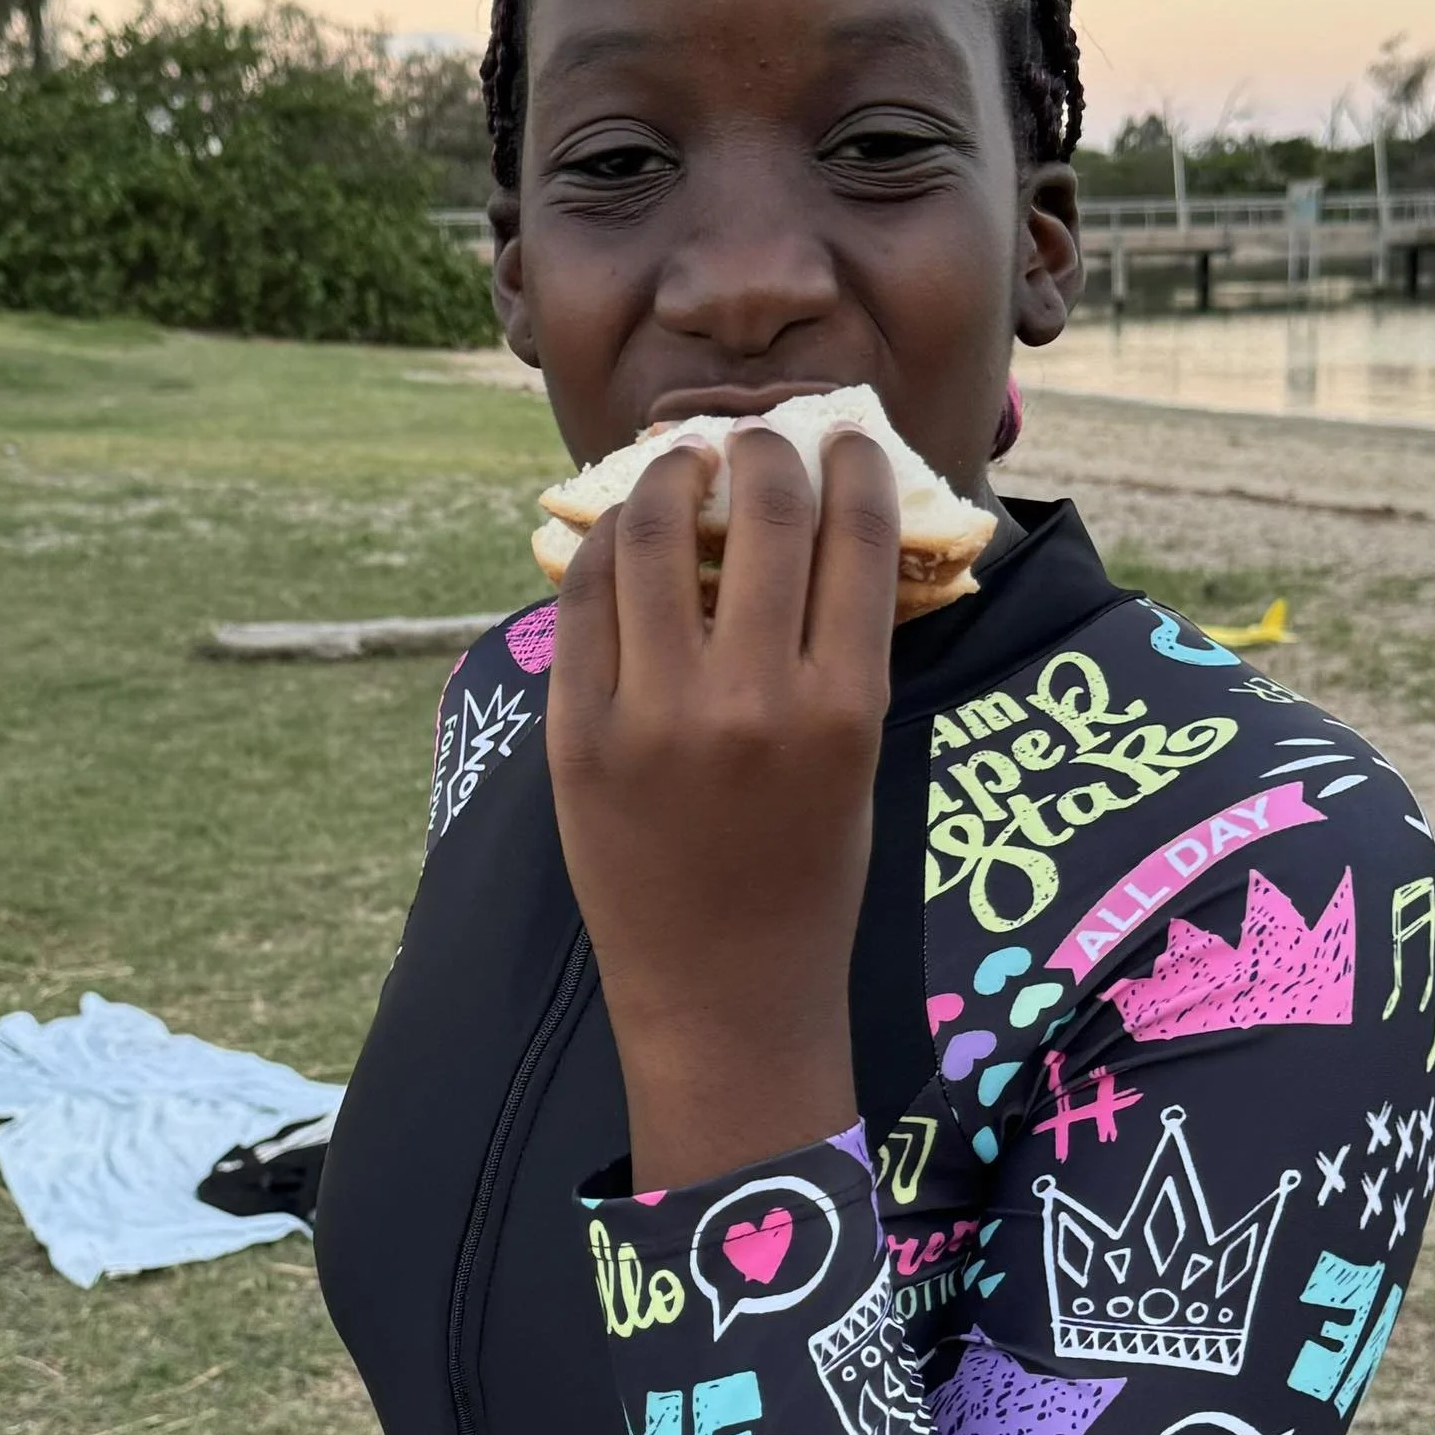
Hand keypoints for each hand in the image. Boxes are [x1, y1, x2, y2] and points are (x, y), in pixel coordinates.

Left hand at [547, 424, 899, 1188]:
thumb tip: (822, 528)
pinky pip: (584, 599)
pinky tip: (621, 535)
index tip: (844, 438)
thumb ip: (839, 651)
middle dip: (764, 450)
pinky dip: (603, 547)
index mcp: (843, 706)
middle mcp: (750, 698)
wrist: (723, 996)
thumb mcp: (858, 764)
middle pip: (761, 510)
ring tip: (681, 462)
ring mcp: (653, 714)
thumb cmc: (809, 881)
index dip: (851, 462)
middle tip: (760, 441)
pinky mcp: (576, 732)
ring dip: (671, 473)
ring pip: (650, 531)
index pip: (855, 532)